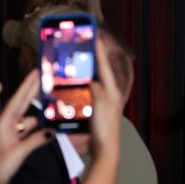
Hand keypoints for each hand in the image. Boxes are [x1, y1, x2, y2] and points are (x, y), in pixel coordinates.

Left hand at [0, 69, 48, 183]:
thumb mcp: (20, 152)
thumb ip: (36, 140)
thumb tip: (52, 131)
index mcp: (4, 122)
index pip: (18, 99)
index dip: (28, 85)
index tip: (36, 72)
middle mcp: (4, 123)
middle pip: (21, 103)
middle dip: (32, 90)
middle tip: (43, 77)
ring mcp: (7, 131)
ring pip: (25, 117)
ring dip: (36, 113)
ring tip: (51, 103)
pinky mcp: (10, 140)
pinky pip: (24, 129)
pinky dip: (34, 127)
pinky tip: (45, 126)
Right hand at [86, 36, 122, 162]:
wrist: (105, 148)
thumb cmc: (104, 124)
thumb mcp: (100, 101)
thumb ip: (95, 87)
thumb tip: (89, 81)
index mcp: (112, 89)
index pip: (104, 65)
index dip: (100, 50)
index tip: (95, 35)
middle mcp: (109, 94)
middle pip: (99, 72)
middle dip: (92, 60)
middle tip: (83, 47)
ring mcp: (102, 103)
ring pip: (92, 82)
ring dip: (85, 73)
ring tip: (76, 62)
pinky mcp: (96, 111)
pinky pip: (87, 94)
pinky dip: (80, 87)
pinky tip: (72, 85)